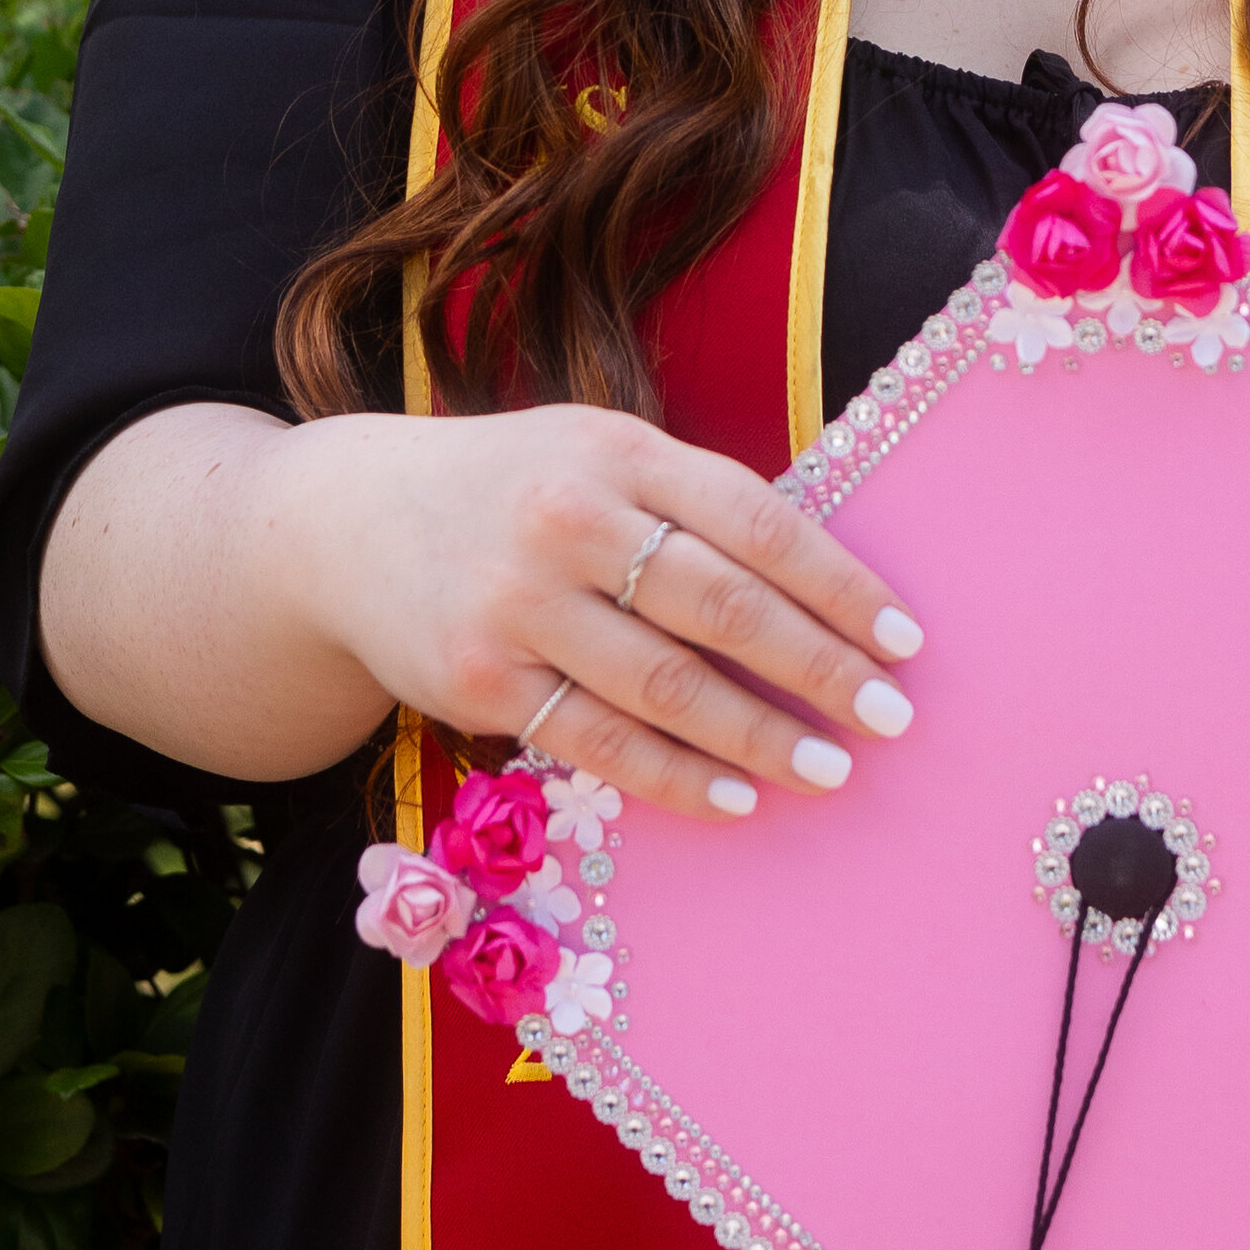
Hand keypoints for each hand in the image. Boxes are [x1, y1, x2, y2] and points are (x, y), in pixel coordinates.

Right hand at [286, 404, 926, 820]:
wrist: (344, 524)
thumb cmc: (511, 491)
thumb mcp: (596, 456)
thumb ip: (689, 503)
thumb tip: (824, 582)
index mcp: (618, 450)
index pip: (756, 520)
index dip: (840, 583)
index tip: (905, 638)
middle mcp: (569, 519)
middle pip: (721, 604)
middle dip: (818, 667)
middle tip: (890, 717)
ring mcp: (518, 603)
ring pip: (666, 685)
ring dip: (760, 736)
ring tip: (830, 770)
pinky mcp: (479, 680)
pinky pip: (599, 742)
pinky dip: (676, 778)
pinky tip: (735, 799)